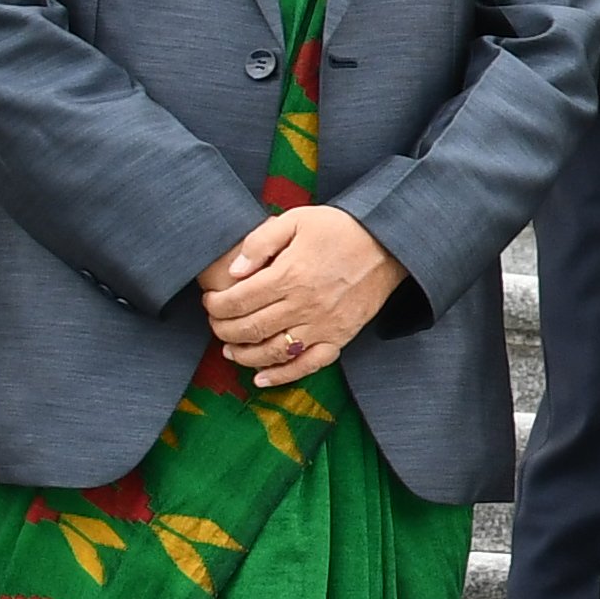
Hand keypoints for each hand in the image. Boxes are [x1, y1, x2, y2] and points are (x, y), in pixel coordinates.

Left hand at [201, 206, 401, 380]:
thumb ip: (261, 242)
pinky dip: (282, 376)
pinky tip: (262, 378)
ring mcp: (322, 325)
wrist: (389, 244)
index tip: (210, 301)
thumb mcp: (297, 220)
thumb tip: (233, 271)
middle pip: (250, 329)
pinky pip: (308, 365)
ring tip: (230, 349)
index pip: (238, 301)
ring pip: (272, 352)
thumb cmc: (341, 229)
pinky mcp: (339, 337)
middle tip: (216, 323)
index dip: (216, 305)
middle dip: (223, 329)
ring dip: (244, 355)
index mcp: (289, 276)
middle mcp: (304, 305)